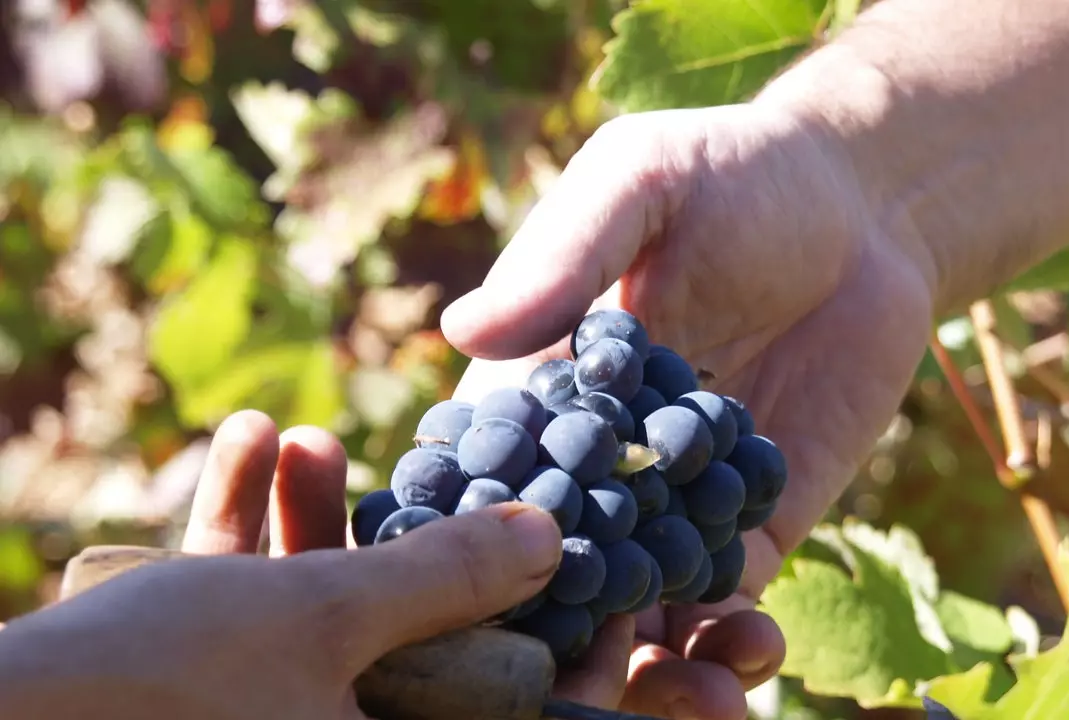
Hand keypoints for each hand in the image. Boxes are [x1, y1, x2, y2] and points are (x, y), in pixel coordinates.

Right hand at [0, 411, 626, 719]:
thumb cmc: (156, 688)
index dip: (565, 639)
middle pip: (412, 654)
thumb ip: (438, 578)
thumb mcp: (319, 615)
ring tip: (297, 435)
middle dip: (394, 543)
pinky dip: (241, 549)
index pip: (521, 712)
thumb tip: (548, 536)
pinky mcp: (202, 711)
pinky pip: (246, 629)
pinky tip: (237, 449)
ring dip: (303, 522)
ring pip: (316, 626)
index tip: (579, 554)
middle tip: (405, 463)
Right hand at [441, 102, 935, 717]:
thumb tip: (464, 329)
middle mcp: (599, 461)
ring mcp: (678, 498)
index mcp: (540, 390)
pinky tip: (751, 652)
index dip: (473, 551)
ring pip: (644, 606)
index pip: (486, 483)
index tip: (476, 611)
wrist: (864, 206)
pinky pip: (734, 595)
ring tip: (687, 699)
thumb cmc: (730, 171)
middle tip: (579, 691)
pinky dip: (735, 638)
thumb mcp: (637, 182)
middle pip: (559, 569)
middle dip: (563, 638)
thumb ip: (562, 257)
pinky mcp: (759, 518)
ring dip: (653, 666)